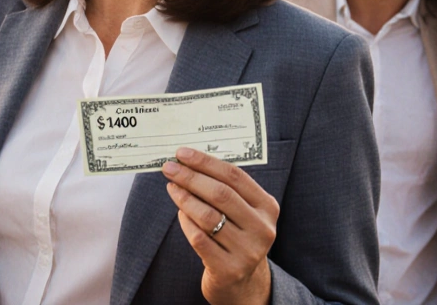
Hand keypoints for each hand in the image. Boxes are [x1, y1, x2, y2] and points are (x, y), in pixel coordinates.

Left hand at [163, 147, 277, 304]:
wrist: (242, 282)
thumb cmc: (235, 236)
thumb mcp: (242, 212)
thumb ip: (225, 189)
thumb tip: (189, 162)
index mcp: (267, 207)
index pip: (234, 176)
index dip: (206, 162)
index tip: (182, 153)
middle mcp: (262, 228)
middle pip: (221, 194)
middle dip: (191, 177)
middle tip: (169, 168)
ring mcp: (247, 251)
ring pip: (208, 216)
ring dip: (185, 198)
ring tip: (171, 188)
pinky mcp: (229, 269)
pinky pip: (199, 238)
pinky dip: (186, 222)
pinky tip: (180, 213)